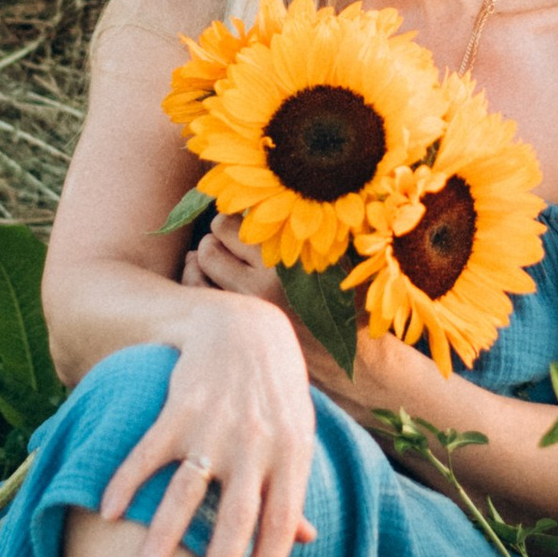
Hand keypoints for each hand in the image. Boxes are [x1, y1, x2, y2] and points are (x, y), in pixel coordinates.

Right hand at [97, 249, 318, 556]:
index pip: (279, 527)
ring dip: (166, 535)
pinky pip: (150, 452)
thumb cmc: (274, 391)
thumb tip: (306, 539)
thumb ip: (293, 486)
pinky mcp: (181, 407)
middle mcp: (256, 446)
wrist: (244, 326)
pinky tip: (109, 512)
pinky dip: (127, 481)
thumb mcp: (296, 435)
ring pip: (188, 491)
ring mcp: (217, 427)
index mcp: (291, 458)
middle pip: (237, 518)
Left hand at [188, 214, 384, 412]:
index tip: (244, 220)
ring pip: (198, 274)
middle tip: (229, 238)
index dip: (232, 217)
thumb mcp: (338, 254)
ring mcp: (245, 315)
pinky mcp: (238, 335)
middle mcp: (259, 289)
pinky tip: (211, 281)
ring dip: (203, 260)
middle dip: (216, 238)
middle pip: (209, 246)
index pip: (229, 225)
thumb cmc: (352, 297)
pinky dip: (198, 284)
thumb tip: (267, 196)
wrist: (359, 359)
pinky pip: (199, 302)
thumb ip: (305, 227)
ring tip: (219, 257)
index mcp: (285, 262)